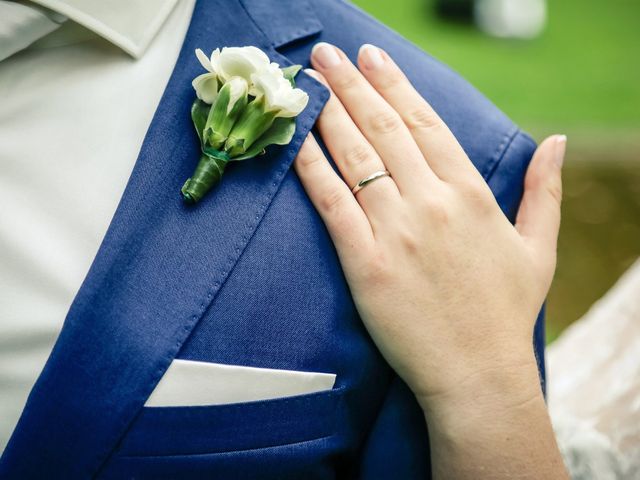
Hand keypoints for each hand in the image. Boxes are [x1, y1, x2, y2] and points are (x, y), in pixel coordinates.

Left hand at [294, 42, 567, 477]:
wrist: (478, 376)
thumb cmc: (505, 314)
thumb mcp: (539, 248)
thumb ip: (545, 190)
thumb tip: (558, 139)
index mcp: (471, 195)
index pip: (426, 124)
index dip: (395, 85)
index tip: (372, 58)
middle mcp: (432, 204)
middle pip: (384, 129)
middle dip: (353, 85)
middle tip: (327, 54)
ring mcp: (397, 232)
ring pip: (356, 158)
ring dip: (328, 114)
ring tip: (308, 83)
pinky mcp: (366, 263)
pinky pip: (333, 204)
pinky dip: (312, 168)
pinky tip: (296, 141)